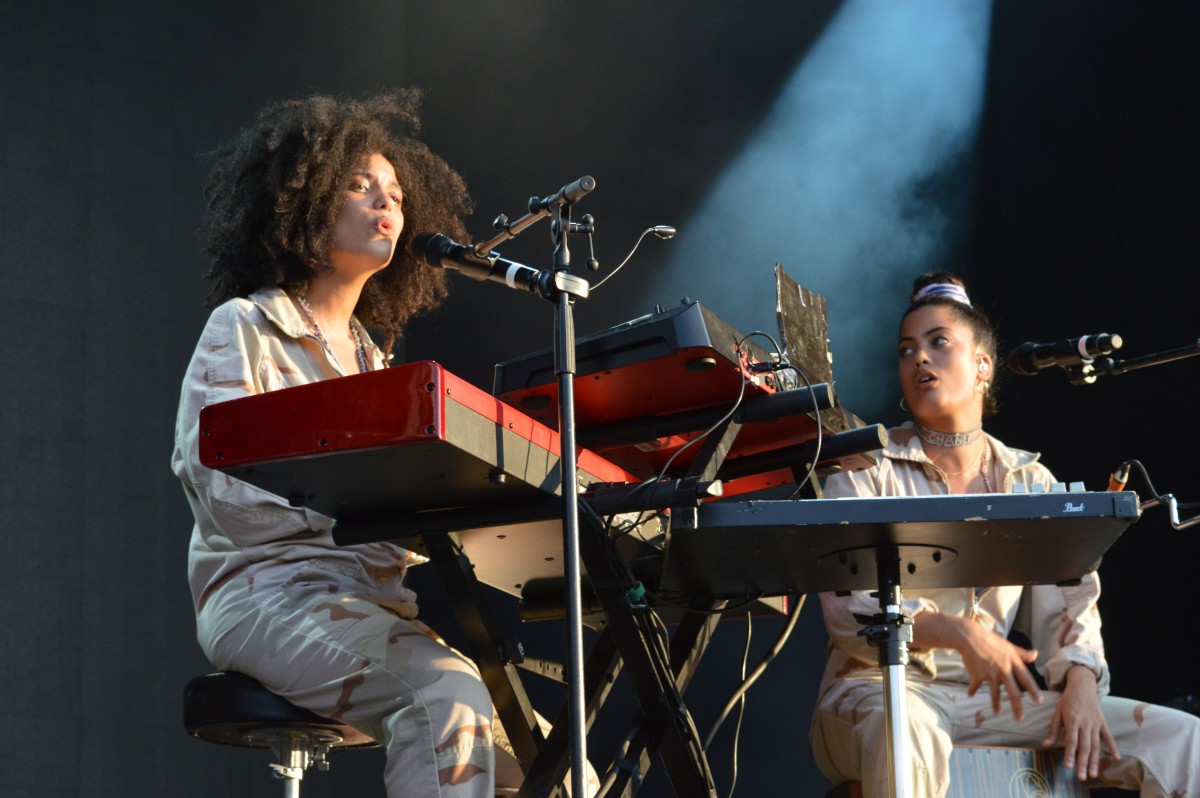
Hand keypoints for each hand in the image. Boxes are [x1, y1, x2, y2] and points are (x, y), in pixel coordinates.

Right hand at [957, 623, 1043, 720]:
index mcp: (1012, 662)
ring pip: (995, 693)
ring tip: (997, 712)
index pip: (1026, 678)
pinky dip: (972, 690)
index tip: (1040, 702)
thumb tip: (1036, 655)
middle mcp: (1003, 669)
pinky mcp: (978, 674)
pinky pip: (976, 685)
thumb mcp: (1008, 645)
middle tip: (1020, 719)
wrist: (969, 637)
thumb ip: (1022, 653)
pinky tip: (970, 694)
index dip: (1033, 691)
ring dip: (996, 704)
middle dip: (1017, 707)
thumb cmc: (990, 639)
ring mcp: (990, 673)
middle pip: (1013, 692)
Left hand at [1043, 666, 1119, 781]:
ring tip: (1094, 774)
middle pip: (1084, 747)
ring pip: (1096, 745)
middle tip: (1082, 777)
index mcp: (1072, 720)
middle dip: (1083, 763)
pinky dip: (1113, 748)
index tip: (1068, 766)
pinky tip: (1116, 759)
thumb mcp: (1057, 712)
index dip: (1069, 754)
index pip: (1071, 741)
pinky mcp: (1103, 723)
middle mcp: (1085, 724)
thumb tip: (1045, 745)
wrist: (1083, 686)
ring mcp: (1095, 724)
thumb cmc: (1067, 700)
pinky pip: (1109, 737)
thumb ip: (1052, 730)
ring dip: (1096, 761)